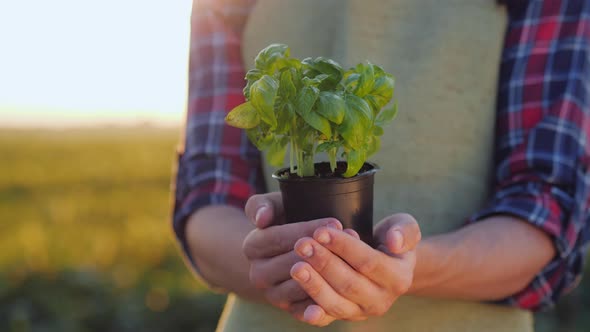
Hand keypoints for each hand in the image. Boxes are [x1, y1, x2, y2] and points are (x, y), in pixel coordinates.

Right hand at [242, 192, 342, 317]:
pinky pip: (307, 310)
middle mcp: (258, 274)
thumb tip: (262, 219)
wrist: (286, 251)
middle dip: (323, 252)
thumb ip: (262, 205)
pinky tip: (341, 294)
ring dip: (329, 275)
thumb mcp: (274, 206)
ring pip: (302, 288)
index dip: (308, 229)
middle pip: (292, 264)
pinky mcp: (291, 310)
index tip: (335, 222)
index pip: (280, 238)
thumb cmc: (285, 220)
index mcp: (251, 247)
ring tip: (353, 260)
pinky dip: (324, 302)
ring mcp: (274, 295)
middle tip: (350, 239)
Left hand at [289, 213, 420, 325]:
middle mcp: (382, 300)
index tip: (321, 231)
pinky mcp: (344, 317)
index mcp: (399, 278)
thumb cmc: (390, 239)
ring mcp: (362, 312)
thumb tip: (393, 242)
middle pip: (349, 283)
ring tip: (295, 266)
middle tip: (301, 244)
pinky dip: (313, 313)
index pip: (368, 262)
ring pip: (336, 303)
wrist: (385, 262)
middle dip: (323, 263)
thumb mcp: (404, 228)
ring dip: (313, 285)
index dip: (343, 247)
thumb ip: (405, 231)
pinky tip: (300, 304)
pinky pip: (327, 318)